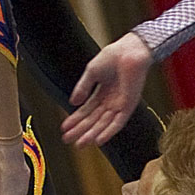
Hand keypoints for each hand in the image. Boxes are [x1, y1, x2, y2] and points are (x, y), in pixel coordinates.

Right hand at [61, 32, 152, 146]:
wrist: (130, 50)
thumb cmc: (113, 57)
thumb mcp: (92, 72)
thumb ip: (83, 88)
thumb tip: (72, 103)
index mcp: (102, 93)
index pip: (86, 110)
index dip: (75, 119)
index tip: (63, 128)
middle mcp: (110, 101)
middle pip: (93, 120)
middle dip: (80, 130)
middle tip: (66, 140)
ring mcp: (120, 104)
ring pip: (103, 124)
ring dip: (91, 134)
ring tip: (79, 144)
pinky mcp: (129, 106)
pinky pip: (118, 122)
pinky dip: (109, 132)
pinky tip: (98, 141)